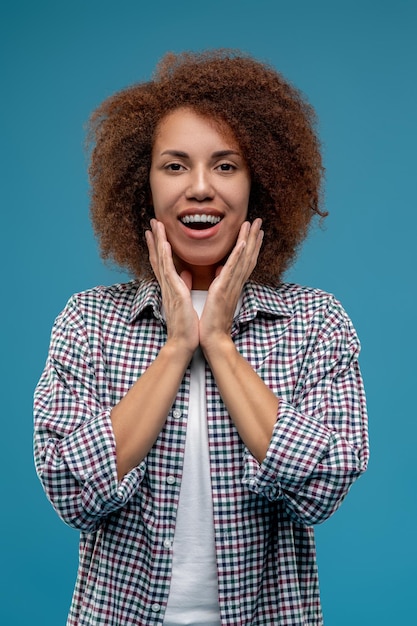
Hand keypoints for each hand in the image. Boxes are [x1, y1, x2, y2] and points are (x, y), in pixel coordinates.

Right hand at [145, 219, 198, 356]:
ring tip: (155, 225)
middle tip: (152, 222)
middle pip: (158, 257)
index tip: (156, 232)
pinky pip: (168, 270)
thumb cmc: (187, 325)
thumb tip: (187, 274)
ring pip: (161, 259)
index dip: (158, 247)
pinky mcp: (174, 292)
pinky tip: (164, 243)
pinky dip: (165, 256)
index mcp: (171, 287)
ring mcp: (169, 288)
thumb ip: (185, 285)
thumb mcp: (186, 300)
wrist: (183, 342)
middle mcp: (167, 285)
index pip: (163, 263)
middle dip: (155, 239)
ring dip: (158, 241)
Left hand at [199, 219, 263, 354]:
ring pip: (243, 259)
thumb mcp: (214, 297)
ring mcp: (230, 286)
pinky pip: (232, 270)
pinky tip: (243, 243)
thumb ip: (217, 283)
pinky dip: (239, 256)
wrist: (212, 339)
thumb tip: (216, 272)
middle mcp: (235, 283)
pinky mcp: (223, 290)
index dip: (250, 245)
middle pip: (248, 256)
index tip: (254, 231)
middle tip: (259, 220)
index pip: (244, 261)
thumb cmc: (212, 322)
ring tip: (253, 223)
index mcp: (232, 285)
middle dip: (254, 237)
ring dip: (249, 240)